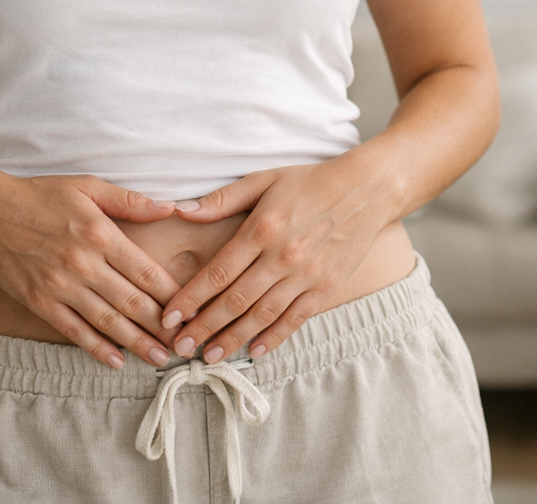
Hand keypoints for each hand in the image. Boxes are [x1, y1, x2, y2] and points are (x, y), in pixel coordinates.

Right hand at [0, 171, 181, 369]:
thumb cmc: (41, 195)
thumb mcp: (88, 186)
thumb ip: (130, 201)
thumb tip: (170, 207)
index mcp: (101, 234)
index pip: (146, 272)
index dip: (172, 296)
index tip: (192, 310)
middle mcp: (84, 264)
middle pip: (132, 303)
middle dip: (163, 327)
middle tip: (186, 344)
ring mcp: (60, 286)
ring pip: (107, 322)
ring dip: (137, 343)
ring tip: (161, 359)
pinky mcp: (39, 302)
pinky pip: (74, 331)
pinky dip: (97, 349)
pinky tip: (117, 361)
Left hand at [159, 161, 391, 362]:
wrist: (367, 189)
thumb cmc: (310, 181)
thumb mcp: (264, 179)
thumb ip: (223, 199)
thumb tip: (181, 211)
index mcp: (262, 229)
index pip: (218, 273)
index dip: (191, 298)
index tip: (169, 317)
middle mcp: (282, 256)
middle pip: (235, 301)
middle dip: (204, 327)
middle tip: (179, 347)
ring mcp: (307, 275)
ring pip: (262, 315)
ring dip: (233, 339)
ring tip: (210, 356)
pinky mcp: (327, 287)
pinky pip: (295, 318)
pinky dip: (274, 337)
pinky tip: (254, 352)